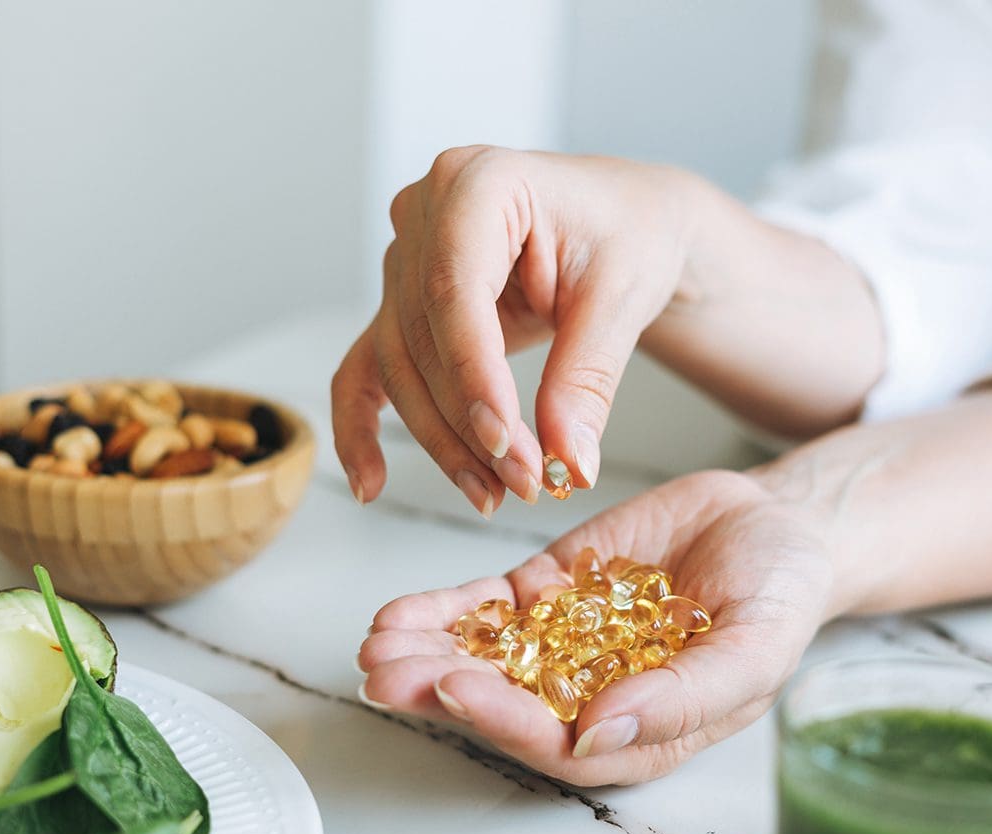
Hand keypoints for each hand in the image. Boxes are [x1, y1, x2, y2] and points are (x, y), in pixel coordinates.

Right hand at [331, 146, 698, 515]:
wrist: (629, 225)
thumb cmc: (630, 234)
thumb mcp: (623, 299)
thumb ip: (587, 379)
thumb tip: (570, 462)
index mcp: (478, 181)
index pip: (455, 290)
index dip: (473, 374)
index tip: (505, 442)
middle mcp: (424, 211)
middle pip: (422, 338)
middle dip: (469, 422)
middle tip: (524, 483)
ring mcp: (406, 257)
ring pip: (400, 366)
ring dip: (443, 439)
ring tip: (494, 493)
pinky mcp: (403, 304)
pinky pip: (367, 368)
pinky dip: (362, 426)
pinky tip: (372, 483)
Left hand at [357, 470, 831, 784]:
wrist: (777, 524)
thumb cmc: (782, 597)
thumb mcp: (754, 649)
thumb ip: (682, 697)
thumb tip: (597, 736)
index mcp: (637, 731)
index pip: (558, 743)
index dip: (505, 721)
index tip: (457, 690)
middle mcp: (590, 697)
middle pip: (503, 705)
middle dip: (439, 690)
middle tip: (385, 674)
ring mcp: (564, 643)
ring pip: (483, 657)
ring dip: (425, 654)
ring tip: (376, 644)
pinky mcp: (549, 593)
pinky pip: (486, 608)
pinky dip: (442, 611)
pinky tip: (397, 614)